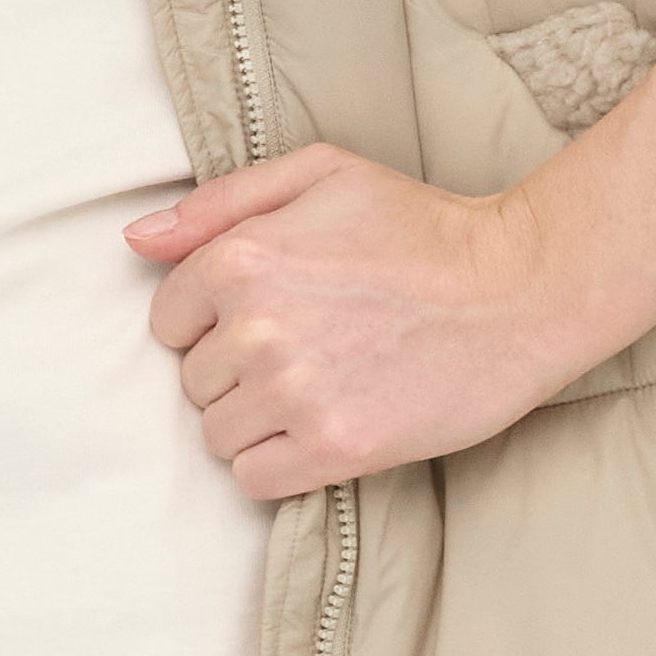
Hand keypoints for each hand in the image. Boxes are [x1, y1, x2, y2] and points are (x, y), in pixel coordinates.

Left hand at [124, 144, 581, 498]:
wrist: (519, 289)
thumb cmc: (423, 228)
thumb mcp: (322, 175)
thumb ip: (221, 204)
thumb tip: (136, 241)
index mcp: (241, 257)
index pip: (168, 320)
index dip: (213, 321)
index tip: (269, 315)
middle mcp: (256, 328)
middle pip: (194, 381)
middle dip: (237, 371)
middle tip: (307, 350)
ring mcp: (294, 392)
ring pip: (219, 435)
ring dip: (257, 422)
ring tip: (318, 390)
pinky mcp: (334, 446)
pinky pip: (254, 480)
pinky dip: (278, 466)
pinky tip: (321, 431)